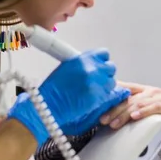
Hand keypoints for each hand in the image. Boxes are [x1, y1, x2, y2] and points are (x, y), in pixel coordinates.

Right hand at [7, 49, 130, 143]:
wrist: (48, 105)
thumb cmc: (53, 88)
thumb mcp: (67, 67)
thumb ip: (83, 64)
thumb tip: (93, 64)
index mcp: (83, 59)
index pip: (104, 54)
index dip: (102, 60)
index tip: (99, 65)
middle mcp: (92, 69)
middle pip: (110, 67)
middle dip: (105, 73)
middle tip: (98, 79)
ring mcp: (96, 84)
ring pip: (112, 82)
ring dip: (105, 85)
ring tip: (94, 90)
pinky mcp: (98, 98)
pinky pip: (107, 94)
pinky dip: (103, 96)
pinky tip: (92, 97)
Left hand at [99, 82, 160, 129]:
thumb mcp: (154, 105)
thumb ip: (140, 106)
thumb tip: (122, 115)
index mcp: (146, 90)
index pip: (125, 89)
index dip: (111, 95)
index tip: (97, 103)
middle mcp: (151, 91)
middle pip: (128, 99)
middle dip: (113, 109)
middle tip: (101, 119)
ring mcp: (159, 97)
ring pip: (137, 104)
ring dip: (123, 114)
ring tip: (113, 123)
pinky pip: (153, 107)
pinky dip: (143, 111)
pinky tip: (135, 116)